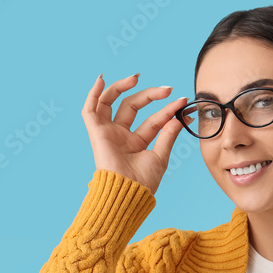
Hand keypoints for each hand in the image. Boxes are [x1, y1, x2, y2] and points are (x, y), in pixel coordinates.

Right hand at [82, 73, 188, 193]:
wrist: (129, 194)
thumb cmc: (143, 182)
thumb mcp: (160, 156)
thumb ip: (168, 135)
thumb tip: (180, 116)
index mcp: (137, 142)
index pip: (153, 120)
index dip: (168, 109)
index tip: (183, 101)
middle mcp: (121, 135)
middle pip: (133, 106)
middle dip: (150, 95)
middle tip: (168, 89)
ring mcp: (108, 133)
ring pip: (110, 102)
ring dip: (121, 87)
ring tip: (136, 78)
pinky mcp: (96, 133)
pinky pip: (89, 110)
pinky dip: (93, 94)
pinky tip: (100, 79)